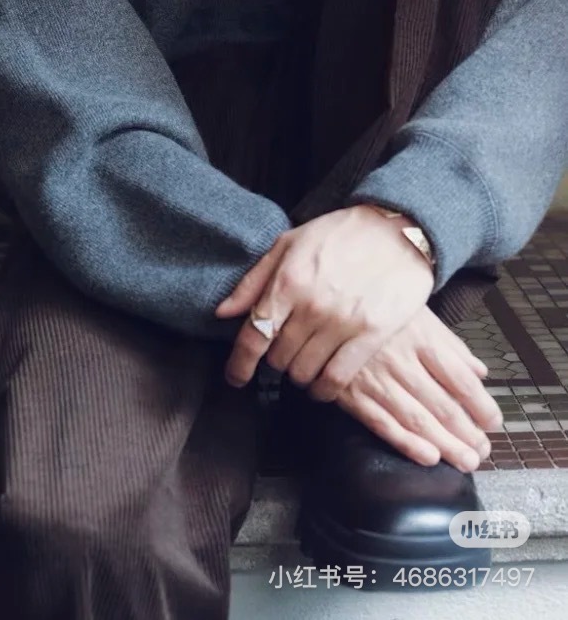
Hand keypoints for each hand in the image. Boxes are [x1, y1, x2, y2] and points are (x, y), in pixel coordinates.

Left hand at [215, 204, 434, 391]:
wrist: (396, 231)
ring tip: (303, 363)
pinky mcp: (371, 336)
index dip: (239, 364)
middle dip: (274, 360)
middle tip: (282, 353)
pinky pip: (337, 378)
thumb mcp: (288, 244)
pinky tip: (322, 384)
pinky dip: (324, 389)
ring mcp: (342, 323)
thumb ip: (253, 281)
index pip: (253, 335)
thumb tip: (222, 312)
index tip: (236, 377)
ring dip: (298, 374)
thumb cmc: (338, 234)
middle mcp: (311, 306)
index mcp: (288, 281)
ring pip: (304, 371)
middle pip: (278, 357)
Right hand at [320, 304, 503, 470]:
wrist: (324, 296)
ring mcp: (374, 377)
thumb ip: (450, 344)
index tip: (493, 421)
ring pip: (416, 419)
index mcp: (420, 337)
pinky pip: (382, 422)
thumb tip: (480, 372)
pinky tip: (428, 457)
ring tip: (466, 461)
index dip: (481, 405)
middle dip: (467, 433)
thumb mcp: (418, 313)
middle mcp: (400, 359)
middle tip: (482, 451)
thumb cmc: (378, 305)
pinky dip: (406, 443)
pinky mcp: (350, 390)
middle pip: (442, 404)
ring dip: (445, 445)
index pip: (460, 379)